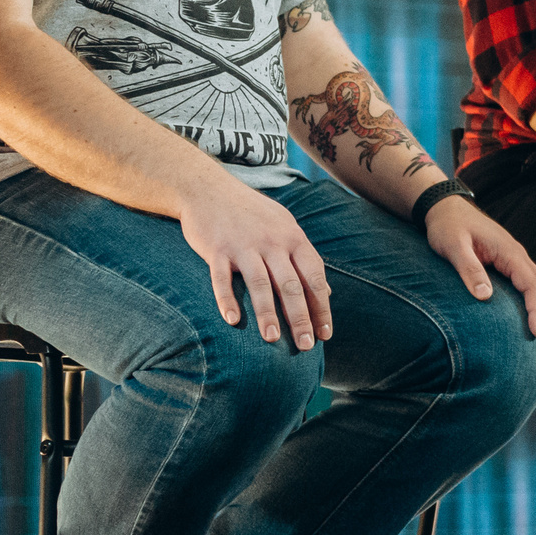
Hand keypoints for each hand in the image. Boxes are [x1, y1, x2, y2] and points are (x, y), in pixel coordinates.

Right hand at [179, 175, 331, 350]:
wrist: (208, 188)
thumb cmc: (251, 213)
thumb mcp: (284, 228)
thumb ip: (304, 259)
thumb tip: (327, 292)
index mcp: (293, 238)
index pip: (314, 277)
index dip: (322, 307)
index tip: (325, 334)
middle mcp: (272, 242)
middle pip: (290, 285)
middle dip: (300, 318)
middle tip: (306, 346)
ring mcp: (244, 245)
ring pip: (260, 284)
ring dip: (267, 313)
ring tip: (273, 339)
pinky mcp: (217, 248)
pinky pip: (222, 278)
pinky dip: (227, 299)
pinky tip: (232, 320)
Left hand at [424, 195, 535, 344]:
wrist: (445, 208)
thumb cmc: (447, 227)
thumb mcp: (453, 246)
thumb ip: (469, 270)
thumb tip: (486, 297)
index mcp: (508, 252)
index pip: (530, 284)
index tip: (535, 332)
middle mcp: (516, 255)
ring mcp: (513, 258)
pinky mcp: (507, 262)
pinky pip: (528, 283)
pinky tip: (534, 316)